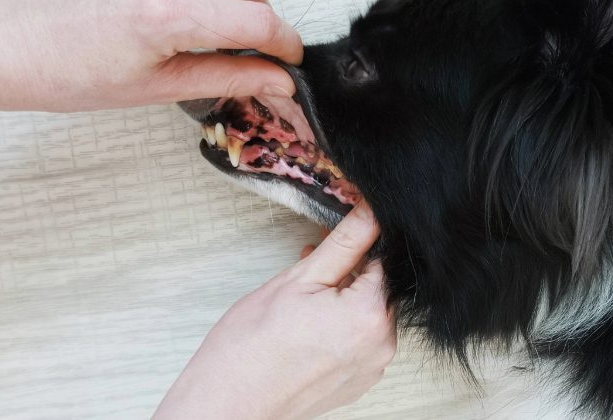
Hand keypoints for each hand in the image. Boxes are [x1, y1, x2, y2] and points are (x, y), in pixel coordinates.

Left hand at [0, 0, 302, 113]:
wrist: (7, 41)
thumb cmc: (71, 75)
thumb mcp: (158, 88)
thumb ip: (229, 78)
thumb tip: (280, 82)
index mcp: (167, 16)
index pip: (258, 21)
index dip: (285, 43)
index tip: (291, 59)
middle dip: (260, 21)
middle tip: (251, 52)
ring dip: (228, 1)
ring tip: (201, 33)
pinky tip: (168, 9)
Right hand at [154, 202, 395, 419]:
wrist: (227, 404)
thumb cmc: (252, 345)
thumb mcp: (298, 279)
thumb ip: (344, 243)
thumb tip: (372, 212)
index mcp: (371, 315)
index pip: (385, 260)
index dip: (359, 244)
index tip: (335, 241)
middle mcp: (381, 345)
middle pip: (379, 289)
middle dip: (350, 273)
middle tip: (311, 266)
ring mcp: (371, 368)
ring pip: (368, 315)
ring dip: (344, 299)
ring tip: (303, 298)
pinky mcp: (357, 383)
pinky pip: (360, 342)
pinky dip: (340, 327)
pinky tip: (308, 324)